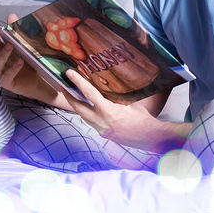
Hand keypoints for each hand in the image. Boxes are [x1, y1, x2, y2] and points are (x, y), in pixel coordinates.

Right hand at [0, 15, 67, 108]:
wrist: (35, 82)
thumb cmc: (26, 63)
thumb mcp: (23, 46)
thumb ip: (16, 31)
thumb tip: (11, 15)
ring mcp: (0, 72)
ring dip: (3, 53)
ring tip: (11, 45)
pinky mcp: (6, 82)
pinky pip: (8, 75)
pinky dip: (14, 68)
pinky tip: (20, 61)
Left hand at [63, 69, 187, 153]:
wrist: (150, 139)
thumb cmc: (143, 119)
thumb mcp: (131, 103)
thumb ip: (119, 96)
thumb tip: (114, 83)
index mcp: (108, 112)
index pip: (89, 94)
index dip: (78, 82)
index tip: (69, 74)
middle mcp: (101, 122)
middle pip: (78, 107)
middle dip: (68, 95)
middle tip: (63, 84)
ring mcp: (101, 130)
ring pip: (83, 115)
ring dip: (77, 105)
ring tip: (72, 94)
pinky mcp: (104, 134)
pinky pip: (91, 121)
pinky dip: (87, 113)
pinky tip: (88, 107)